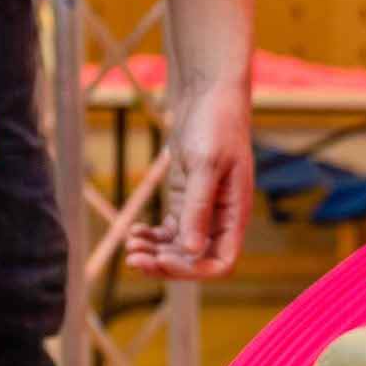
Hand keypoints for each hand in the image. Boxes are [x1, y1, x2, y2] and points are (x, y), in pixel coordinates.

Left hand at [125, 80, 252, 278]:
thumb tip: (192, 250)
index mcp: (235, 214)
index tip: (163, 259)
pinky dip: (152, 237)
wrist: (208, 96)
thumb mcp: (206, 165)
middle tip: (133, 257)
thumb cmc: (216, 125)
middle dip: (165, 264)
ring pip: (179, 248)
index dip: (193, 269)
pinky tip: (134, 231)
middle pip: (196, 260)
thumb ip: (199, 208)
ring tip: (129, 245)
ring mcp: (202, 210)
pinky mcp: (185, 199)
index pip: (221, 261)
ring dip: (154, 252)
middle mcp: (221, 218)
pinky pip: (170, 231)